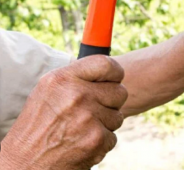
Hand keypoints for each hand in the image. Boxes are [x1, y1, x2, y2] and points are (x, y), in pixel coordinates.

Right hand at [0, 56, 127, 169]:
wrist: (24, 163)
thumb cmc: (38, 125)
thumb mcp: (48, 90)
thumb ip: (77, 77)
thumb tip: (110, 71)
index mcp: (63, 79)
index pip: (105, 64)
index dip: (115, 73)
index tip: (113, 80)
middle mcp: (76, 95)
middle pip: (119, 91)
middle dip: (110, 102)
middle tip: (92, 111)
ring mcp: (88, 118)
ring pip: (118, 116)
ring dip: (105, 124)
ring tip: (82, 128)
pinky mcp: (96, 140)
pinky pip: (113, 136)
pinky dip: (101, 142)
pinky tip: (82, 143)